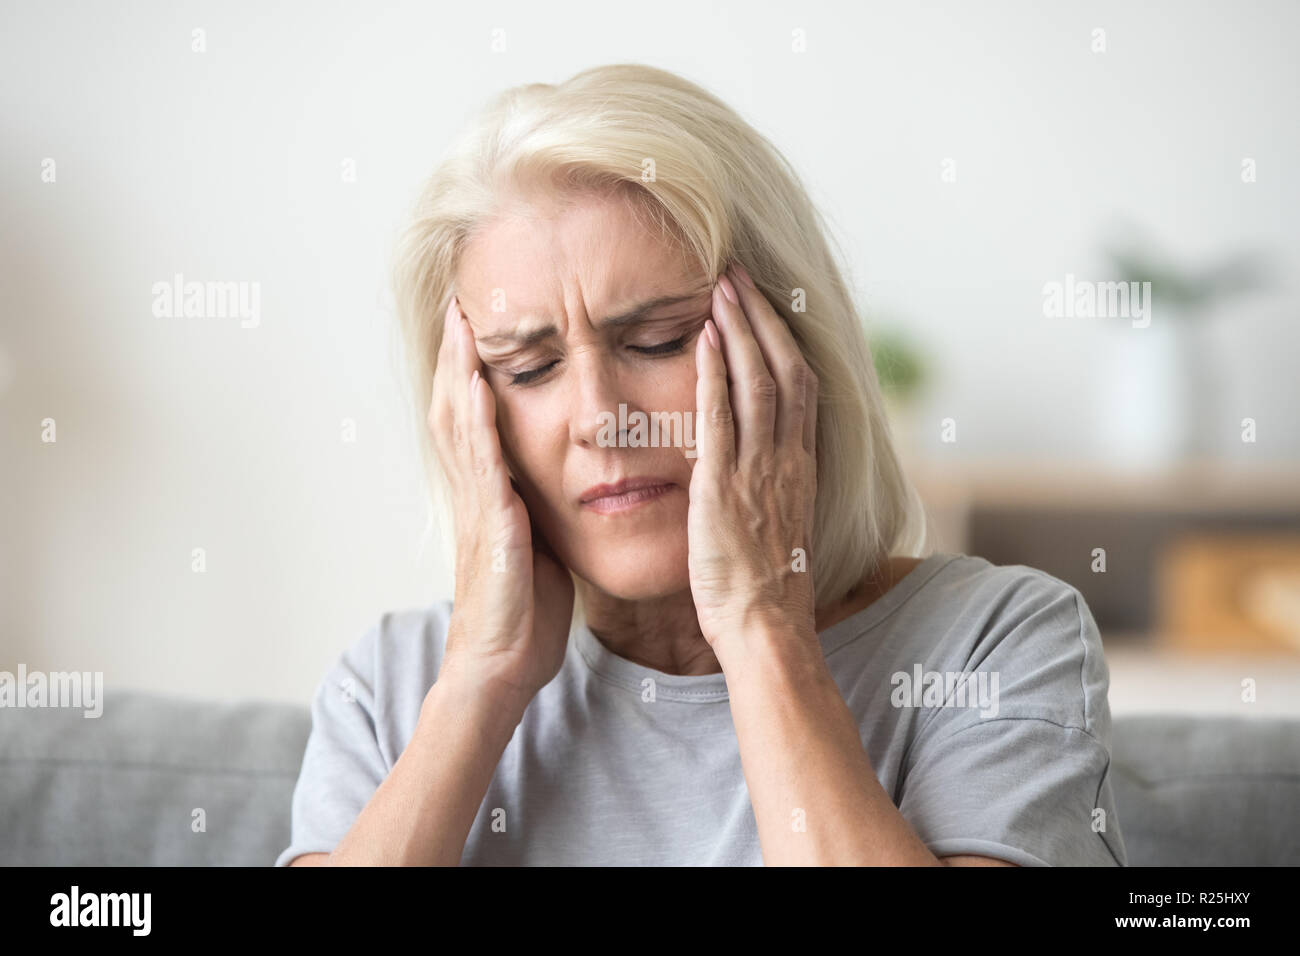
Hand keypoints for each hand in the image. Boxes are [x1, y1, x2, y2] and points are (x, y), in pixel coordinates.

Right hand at [426, 295, 574, 700]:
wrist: (502, 663)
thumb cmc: (524, 612)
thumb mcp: (534, 548)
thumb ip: (536, 510)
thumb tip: (554, 488)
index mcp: (490, 495)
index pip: (475, 420)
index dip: (472, 373)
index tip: (479, 328)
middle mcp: (476, 492)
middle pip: (455, 408)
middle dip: (457, 356)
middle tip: (460, 304)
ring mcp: (478, 505)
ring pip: (460, 424)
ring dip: (459, 371)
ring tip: (463, 322)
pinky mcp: (491, 524)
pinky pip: (481, 462)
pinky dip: (476, 419)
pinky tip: (478, 383)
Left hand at [687, 263, 818, 655]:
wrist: (765, 626)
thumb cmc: (767, 590)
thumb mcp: (780, 528)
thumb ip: (773, 490)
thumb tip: (762, 470)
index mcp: (801, 468)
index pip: (801, 387)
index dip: (783, 341)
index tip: (765, 307)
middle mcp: (787, 459)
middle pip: (785, 369)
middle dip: (761, 318)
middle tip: (740, 276)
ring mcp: (758, 470)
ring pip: (758, 381)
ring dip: (739, 330)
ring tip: (722, 288)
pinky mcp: (723, 485)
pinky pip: (720, 416)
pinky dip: (713, 372)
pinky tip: (702, 339)